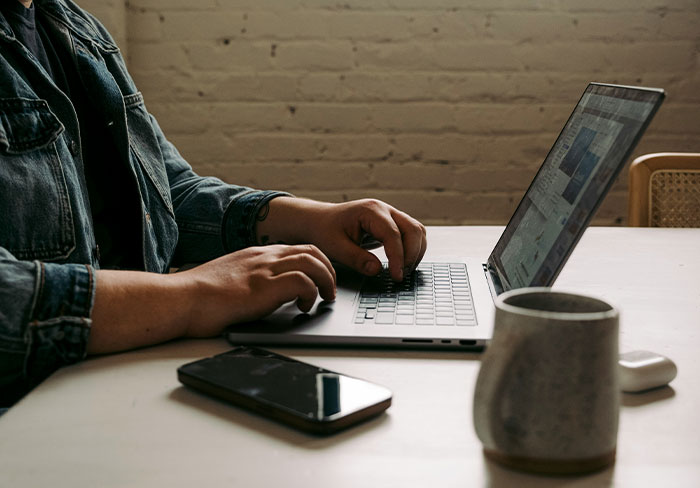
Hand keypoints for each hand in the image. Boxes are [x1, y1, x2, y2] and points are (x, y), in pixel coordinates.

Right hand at [178, 244, 336, 336]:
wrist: (179, 299)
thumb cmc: (197, 296)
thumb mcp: (229, 279)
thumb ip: (250, 279)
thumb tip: (263, 293)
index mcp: (255, 254)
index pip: (297, 247)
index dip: (316, 262)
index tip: (320, 278)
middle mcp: (263, 257)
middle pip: (311, 250)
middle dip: (328, 269)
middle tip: (329, 290)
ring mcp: (264, 270)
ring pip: (312, 261)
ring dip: (325, 280)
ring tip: (324, 298)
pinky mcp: (263, 288)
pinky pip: (302, 281)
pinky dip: (311, 293)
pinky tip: (303, 307)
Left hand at [257, 197, 426, 281]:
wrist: (318, 220)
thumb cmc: (324, 230)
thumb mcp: (335, 248)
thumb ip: (356, 259)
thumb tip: (377, 270)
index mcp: (370, 211)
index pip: (394, 234)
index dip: (398, 257)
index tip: (396, 276)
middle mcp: (384, 209)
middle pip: (413, 229)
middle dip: (412, 255)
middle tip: (400, 276)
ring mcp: (390, 215)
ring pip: (417, 231)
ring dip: (415, 252)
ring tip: (402, 271)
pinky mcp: (392, 223)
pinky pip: (412, 234)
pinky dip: (413, 249)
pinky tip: (402, 264)